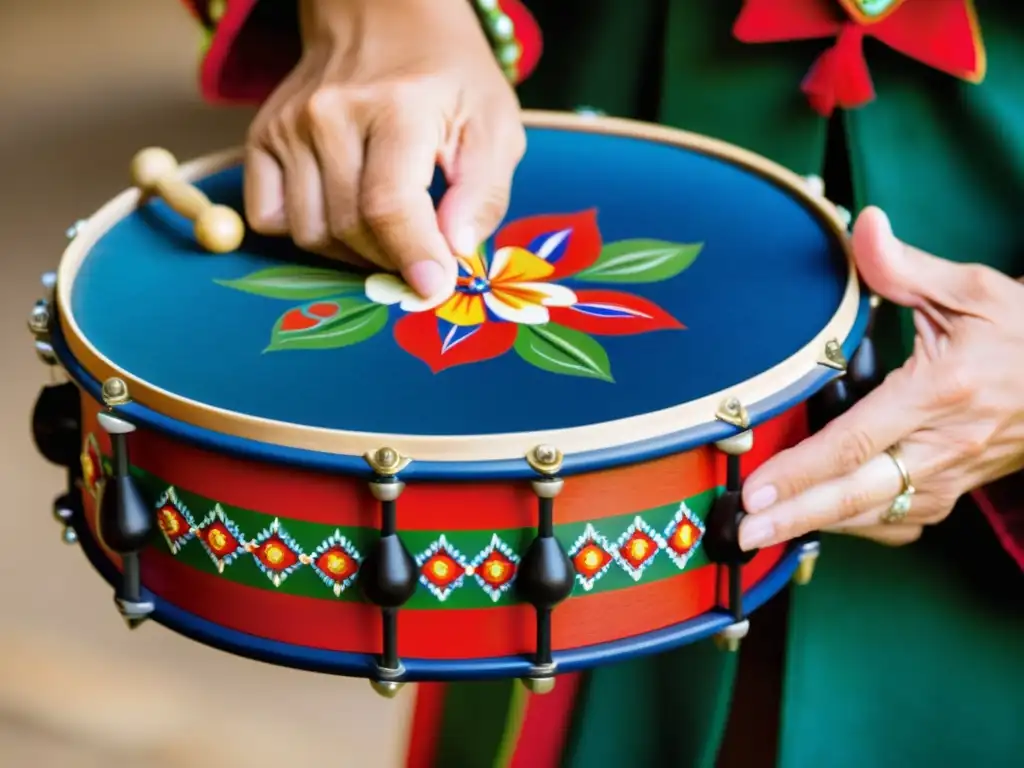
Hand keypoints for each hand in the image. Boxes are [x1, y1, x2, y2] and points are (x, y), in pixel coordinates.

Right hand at [244, 0, 525, 298]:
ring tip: (387, 235)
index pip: (389, 205)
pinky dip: (306, 233)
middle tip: (420, 256)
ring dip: (352, 253)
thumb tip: (454, 253)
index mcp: (396, 106)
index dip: (412, 257)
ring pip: (309, 232)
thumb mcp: (494, 126)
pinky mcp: (262, 137)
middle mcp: (330, 114)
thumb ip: (482, 194)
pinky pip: (270, 217)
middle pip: (350, 227)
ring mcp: (288, 125)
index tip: (432, 288)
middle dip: (391, 259)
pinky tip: (342, 217)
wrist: (384, 16)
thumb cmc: (449, 77)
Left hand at [738, 207, 1023, 549]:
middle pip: (857, 494)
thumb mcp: (971, 290)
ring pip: (877, 516)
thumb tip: (864, 226)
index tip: (756, 489)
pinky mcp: (956, 490)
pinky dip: (858, 525)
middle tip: (745, 533)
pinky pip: (901, 520)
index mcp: (939, 394)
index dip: (800, 470)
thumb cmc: (1022, 332)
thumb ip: (905, 268)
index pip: (854, 442)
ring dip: (818, 527)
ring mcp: (952, 475)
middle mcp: (943, 445)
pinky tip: (822, 519)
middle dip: (794, 517)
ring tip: (766, 533)